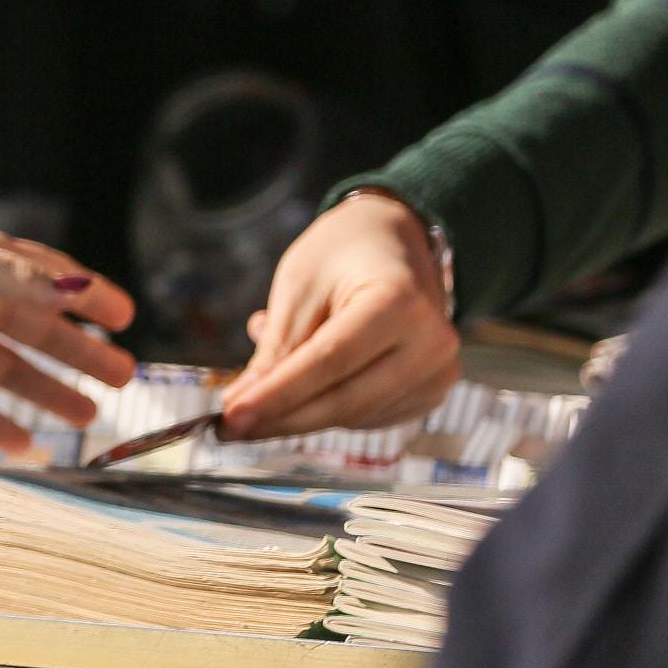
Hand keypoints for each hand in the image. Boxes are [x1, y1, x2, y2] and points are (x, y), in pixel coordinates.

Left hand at [0, 215, 137, 451]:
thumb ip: (15, 276)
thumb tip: (76, 289)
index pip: (47, 278)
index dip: (88, 294)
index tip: (125, 316)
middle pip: (39, 330)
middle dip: (81, 351)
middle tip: (124, 376)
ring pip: (11, 371)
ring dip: (49, 393)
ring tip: (89, 416)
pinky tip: (27, 447)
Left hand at [216, 192, 457, 440]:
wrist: (394, 242)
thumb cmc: (343, 254)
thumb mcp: (299, 286)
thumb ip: (275, 350)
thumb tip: (240, 408)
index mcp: (400, 303)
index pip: (329, 364)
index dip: (277, 396)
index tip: (231, 417)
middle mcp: (430, 344)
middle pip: (345, 402)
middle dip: (281, 418)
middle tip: (230, 426)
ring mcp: (437, 374)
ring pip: (353, 417)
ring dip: (299, 411)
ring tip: (266, 375)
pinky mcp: (429, 394)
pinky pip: (366, 417)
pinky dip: (325, 407)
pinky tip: (304, 378)